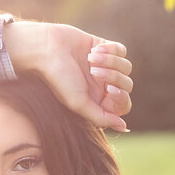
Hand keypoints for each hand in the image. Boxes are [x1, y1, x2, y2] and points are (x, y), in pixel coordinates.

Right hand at [4, 20, 131, 132]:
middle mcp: (102, 85)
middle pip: (127, 85)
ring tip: (90, 58)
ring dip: (110, 61)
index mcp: (98, 101)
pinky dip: (110, 49)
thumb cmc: (59, 78)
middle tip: (93, 71)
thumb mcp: (78, 103)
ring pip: (126, 67)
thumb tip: (124, 127)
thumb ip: (101, 118)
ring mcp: (105, 66)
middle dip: (113, 76)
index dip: (121, 97)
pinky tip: (94, 49)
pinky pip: (121, 50)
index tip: (108, 90)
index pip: (123, 105)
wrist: (47, 48)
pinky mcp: (103, 47)